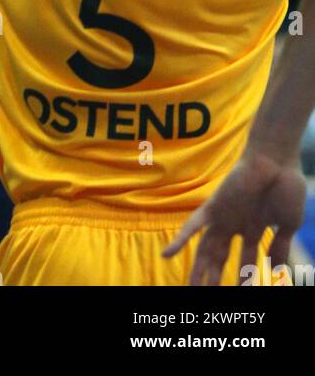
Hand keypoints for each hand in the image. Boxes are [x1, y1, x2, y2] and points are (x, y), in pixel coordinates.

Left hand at [162, 151, 306, 283]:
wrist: (277, 160)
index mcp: (253, 228)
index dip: (246, 276)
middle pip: (220, 256)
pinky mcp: (214, 206)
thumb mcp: (288, 224)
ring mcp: (224, 216)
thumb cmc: (286, 186)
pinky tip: (167, 255)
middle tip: (208, 295)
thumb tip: (277, 271)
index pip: (246, 259)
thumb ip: (281, 246)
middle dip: (215, 277)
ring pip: (206, 248)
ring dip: (200, 269)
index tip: (246, 291)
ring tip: (192, 288)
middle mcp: (235, 224)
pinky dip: (180, 240)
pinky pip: (193, 225)